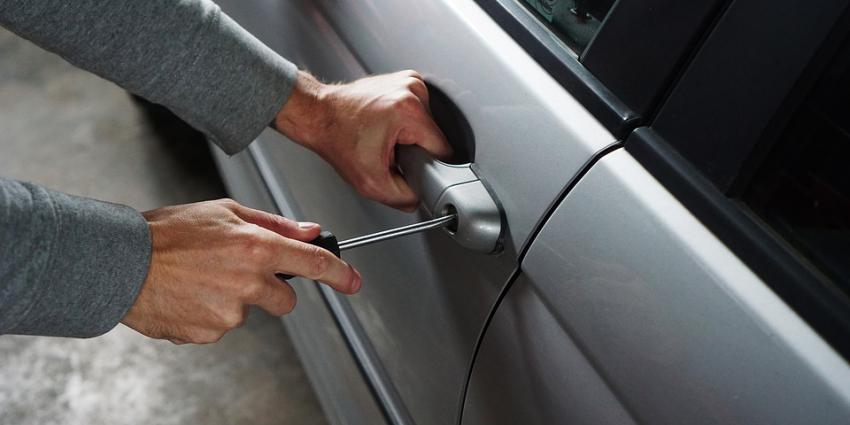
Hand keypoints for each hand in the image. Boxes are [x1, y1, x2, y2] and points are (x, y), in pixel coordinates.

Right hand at [121, 199, 360, 343]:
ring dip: (233, 299)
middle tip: (236, 271)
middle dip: (271, 289)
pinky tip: (189, 294)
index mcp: (256, 247)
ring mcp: (229, 312)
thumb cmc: (167, 233)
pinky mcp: (210, 333)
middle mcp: (248, 282)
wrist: (120, 263)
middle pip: (285, 300)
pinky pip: (221, 326)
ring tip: (200, 278)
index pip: (313, 264)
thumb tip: (310, 231)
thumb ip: (274, 224)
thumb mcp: (224, 211)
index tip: (353, 281)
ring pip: (249, 311)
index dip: (340, 274)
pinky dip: (209, 313)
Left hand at [274, 70, 451, 210]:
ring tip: (386, 137)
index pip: (443, 149)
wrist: (318, 115)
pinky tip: (387, 126)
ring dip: (411, 136)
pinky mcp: (405, 80)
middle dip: (416, 150)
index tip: (409, 166)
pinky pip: (419, 112)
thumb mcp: (370, 182)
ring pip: (428, 125)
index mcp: (409, 111)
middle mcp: (412, 90)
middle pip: (434, 136)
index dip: (428, 165)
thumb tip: (419, 198)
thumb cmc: (337, 138)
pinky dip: (406, 122)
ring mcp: (409, 81)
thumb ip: (402, 198)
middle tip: (390, 152)